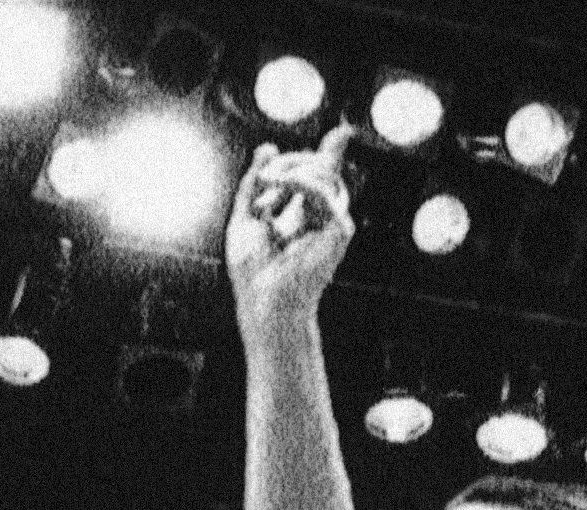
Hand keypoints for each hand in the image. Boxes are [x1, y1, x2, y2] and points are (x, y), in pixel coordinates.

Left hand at [228, 125, 356, 344]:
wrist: (263, 300)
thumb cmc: (252, 271)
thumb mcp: (244, 217)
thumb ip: (254, 183)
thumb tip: (266, 148)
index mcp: (301, 216)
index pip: (320, 176)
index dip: (332, 152)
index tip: (342, 133)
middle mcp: (320, 217)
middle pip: (320, 167)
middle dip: (287, 162)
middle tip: (262, 178)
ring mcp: (332, 222)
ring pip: (323, 173)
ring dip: (289, 170)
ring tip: (264, 186)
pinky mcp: (339, 229)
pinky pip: (322, 189)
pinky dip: (296, 180)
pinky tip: (275, 184)